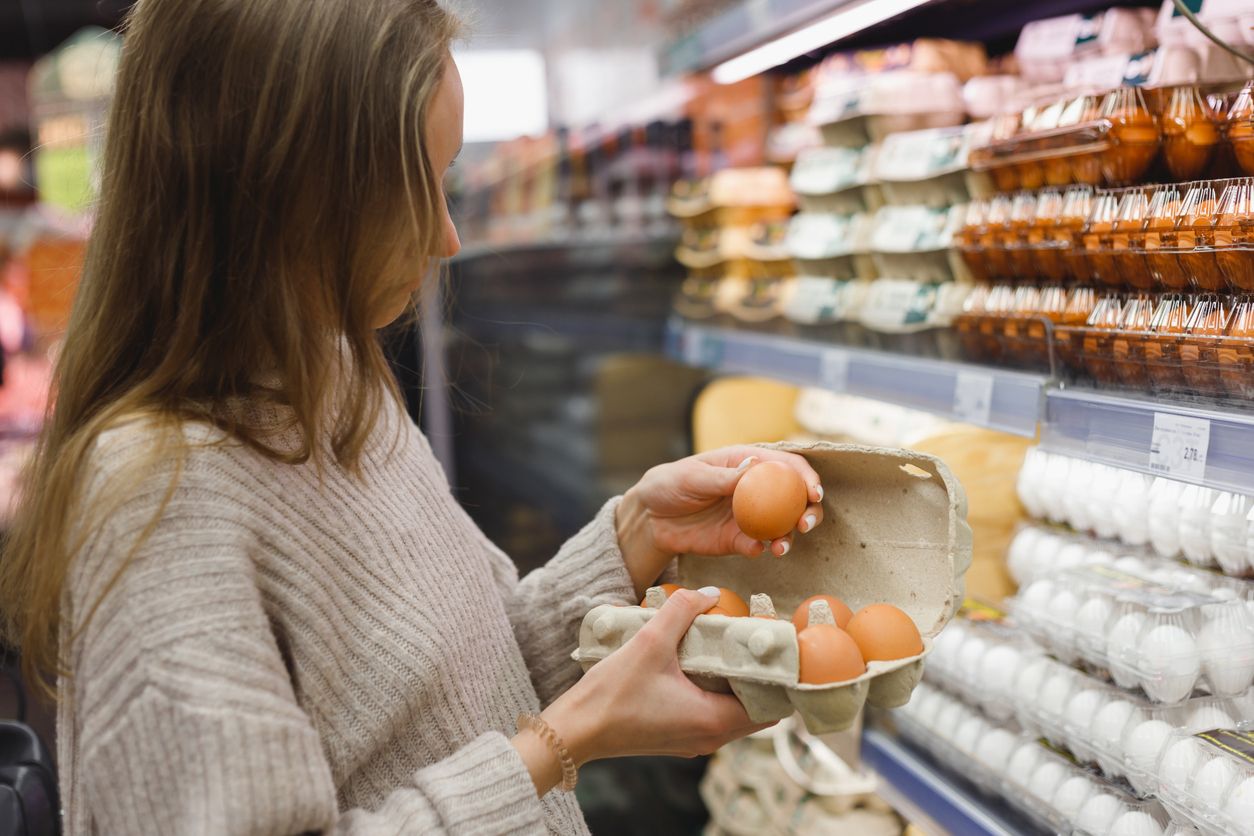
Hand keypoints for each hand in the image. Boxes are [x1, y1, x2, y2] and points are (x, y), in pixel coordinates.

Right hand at [540, 588, 774, 767]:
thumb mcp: (650, 642)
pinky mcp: (677, 737)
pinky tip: (700, 665)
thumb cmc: (611, 695)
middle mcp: (710, 738)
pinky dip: (716, 694)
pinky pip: (711, 716)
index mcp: (713, 721)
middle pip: (755, 711)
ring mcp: (693, 741)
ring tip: (728, 650)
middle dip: (758, 678)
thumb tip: (709, 592)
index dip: (776, 679)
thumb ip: (682, 611)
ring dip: (736, 686)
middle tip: (752, 644)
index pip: (769, 707)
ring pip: (734, 714)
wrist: (575, 730)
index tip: (773, 650)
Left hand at [617, 446, 823, 596]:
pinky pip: (759, 545)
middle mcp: (755, 490)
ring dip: (790, 536)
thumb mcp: (692, 476)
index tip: (814, 492)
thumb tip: (753, 467)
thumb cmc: (669, 484)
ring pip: (783, 526)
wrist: (650, 518)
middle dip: (809, 511)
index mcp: (748, 463)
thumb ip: (723, 477)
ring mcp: (749, 516)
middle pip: (795, 498)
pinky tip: (760, 550)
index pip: (787, 466)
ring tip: (783, 545)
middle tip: (805, 523)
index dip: (806, 477)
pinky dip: (764, 548)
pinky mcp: (739, 540)